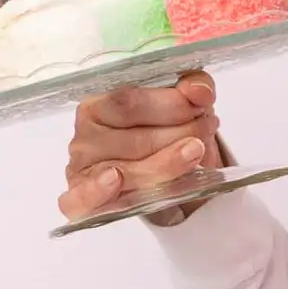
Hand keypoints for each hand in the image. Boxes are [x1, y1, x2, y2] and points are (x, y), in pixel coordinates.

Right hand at [59, 70, 223, 222]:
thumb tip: (199, 91)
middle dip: (179, 135)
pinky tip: (116, 180)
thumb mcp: (183, 101)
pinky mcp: (80, 201)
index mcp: (98, 106)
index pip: (129, 102)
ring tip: (196, 152)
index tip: (201, 108)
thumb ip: (194, 87)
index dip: (170, 106)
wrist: (166, 168)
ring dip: (168, 164)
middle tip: (207, 130)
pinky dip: (96, 192)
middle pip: (133, 139)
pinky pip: (80, 200)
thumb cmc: (165, 129)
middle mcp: (85, 138)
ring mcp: (82, 171)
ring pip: (127, 172)